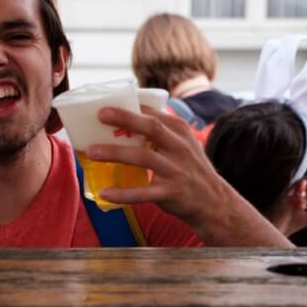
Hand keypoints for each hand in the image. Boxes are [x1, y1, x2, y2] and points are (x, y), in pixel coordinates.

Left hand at [86, 107, 290, 246]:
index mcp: (180, 131)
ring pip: (143, 157)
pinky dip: (123, 193)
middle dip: (125, 119)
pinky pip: (143, 193)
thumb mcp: (182, 145)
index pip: (153, 113)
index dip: (130, 107)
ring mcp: (176, 170)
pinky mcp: (172, 192)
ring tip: (91, 151)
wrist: (215, 203)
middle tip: (100, 115)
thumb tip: (121, 122)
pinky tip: (104, 193)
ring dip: (115, 152)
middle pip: (151, 127)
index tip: (105, 104)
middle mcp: (180, 147)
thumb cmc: (190, 169)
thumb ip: (159, 133)